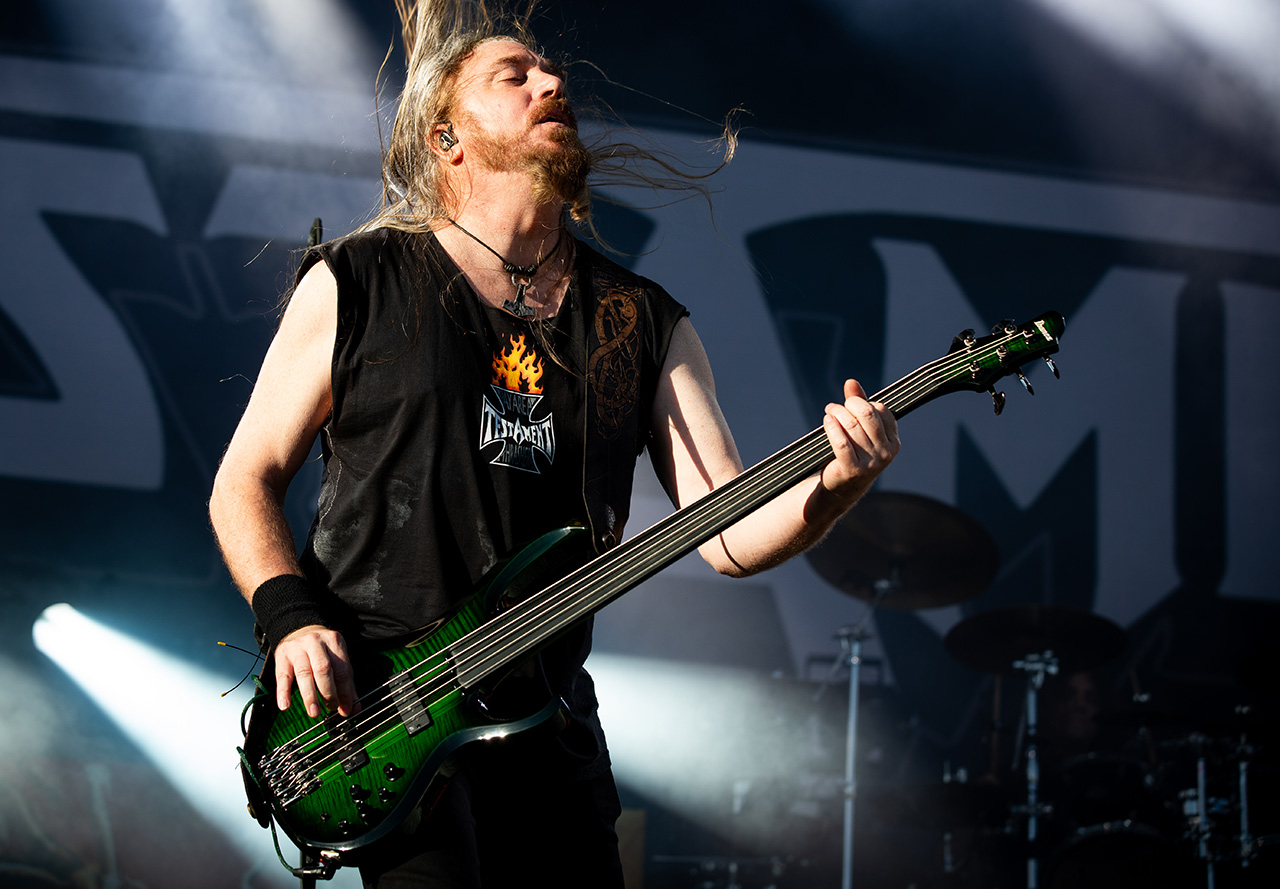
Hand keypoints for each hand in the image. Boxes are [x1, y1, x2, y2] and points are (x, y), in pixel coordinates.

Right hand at [273, 625, 358, 717]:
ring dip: (310, 696)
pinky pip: (282, 676)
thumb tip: (354, 708)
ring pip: (304, 673)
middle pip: (323, 670)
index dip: (345, 692)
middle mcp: (315, 642)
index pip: (342, 669)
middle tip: (331, 708)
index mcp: (334, 641)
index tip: (346, 709)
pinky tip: (285, 705)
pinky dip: (284, 692)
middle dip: (329, 692)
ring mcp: (297, 648)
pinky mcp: (282, 655)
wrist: (299, 630)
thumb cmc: (322, 650)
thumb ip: (346, 684)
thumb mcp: (337, 659)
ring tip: (314, 712)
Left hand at [818, 379, 900, 507]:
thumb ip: (859, 405)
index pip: (881, 410)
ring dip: (836, 414)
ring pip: (852, 426)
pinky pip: (842, 442)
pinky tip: (826, 421)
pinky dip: (832, 428)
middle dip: (848, 405)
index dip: (861, 403)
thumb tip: (851, 382)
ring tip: (829, 413)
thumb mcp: (860, 430)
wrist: (841, 488)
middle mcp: (886, 453)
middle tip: (834, 407)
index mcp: (893, 441)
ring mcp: (871, 463)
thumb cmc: (852, 454)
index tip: (848, 404)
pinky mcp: (853, 470)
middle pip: (867, 415)